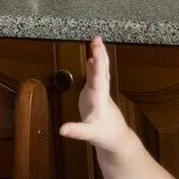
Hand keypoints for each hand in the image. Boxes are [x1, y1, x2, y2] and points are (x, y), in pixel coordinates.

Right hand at [59, 37, 130, 154]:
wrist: (116, 139)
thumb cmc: (105, 136)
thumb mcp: (90, 135)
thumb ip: (76, 131)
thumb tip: (62, 130)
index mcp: (100, 100)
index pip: (99, 80)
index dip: (96, 67)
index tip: (94, 53)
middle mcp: (101, 92)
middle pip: (102, 71)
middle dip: (100, 55)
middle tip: (97, 39)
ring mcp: (99, 92)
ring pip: (100, 71)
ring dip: (99, 56)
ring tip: (96, 42)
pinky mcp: (95, 95)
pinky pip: (95, 77)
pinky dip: (94, 66)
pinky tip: (91, 58)